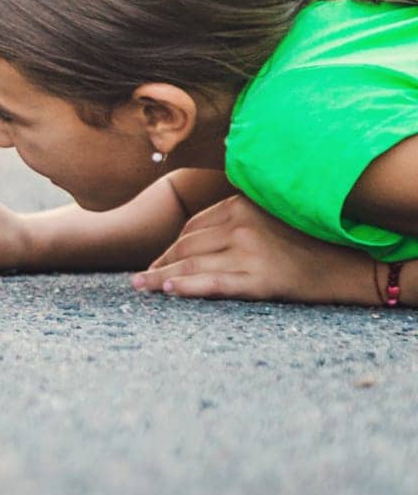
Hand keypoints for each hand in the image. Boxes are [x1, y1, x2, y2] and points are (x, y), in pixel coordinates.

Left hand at [133, 194, 374, 303]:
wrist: (354, 265)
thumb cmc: (311, 241)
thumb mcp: (272, 216)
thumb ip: (239, 217)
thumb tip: (199, 233)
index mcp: (242, 205)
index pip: (193, 225)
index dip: (172, 244)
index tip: (159, 258)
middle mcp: (242, 225)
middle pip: (188, 244)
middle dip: (162, 261)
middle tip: (143, 277)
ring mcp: (250, 252)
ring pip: (193, 263)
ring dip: (161, 276)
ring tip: (140, 286)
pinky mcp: (261, 279)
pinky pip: (214, 282)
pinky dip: (187, 285)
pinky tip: (167, 289)